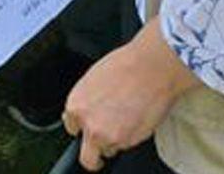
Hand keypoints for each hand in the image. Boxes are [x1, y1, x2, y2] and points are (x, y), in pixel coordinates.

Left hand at [64, 18, 201, 170]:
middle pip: (87, 157)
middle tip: (101, 148)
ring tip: (126, 119)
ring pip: (109, 150)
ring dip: (115, 141)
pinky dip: (131, 136)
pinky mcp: (130, 141)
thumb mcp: (92, 79)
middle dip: (93, 155)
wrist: (152, 68)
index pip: (72, 128)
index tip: (89, 125)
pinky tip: (135, 118)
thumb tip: (83, 112)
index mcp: (76, 107)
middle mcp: (90, 125)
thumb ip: (85, 101)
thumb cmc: (126, 66)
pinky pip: (127, 145)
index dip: (82, 126)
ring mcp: (110, 136)